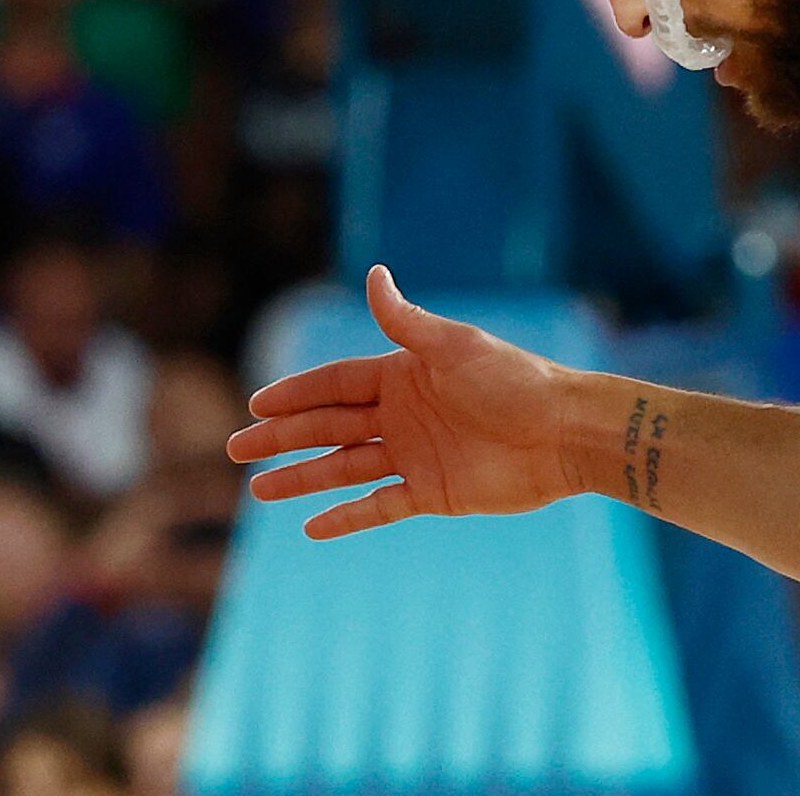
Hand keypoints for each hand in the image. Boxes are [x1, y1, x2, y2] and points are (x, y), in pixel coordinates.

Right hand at [227, 265, 585, 537]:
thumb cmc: (514, 381)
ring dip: (302, 478)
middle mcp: (400, 415)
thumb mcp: (454, 347)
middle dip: (281, 437)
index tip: (255, 405)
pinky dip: (346, 516)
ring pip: (343, 467)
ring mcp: (413, 455)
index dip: (293, 394)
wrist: (564, 434)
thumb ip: (405, 321)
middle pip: (327, 426)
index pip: (333, 385)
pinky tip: (311, 526)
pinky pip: (378, 505)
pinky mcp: (432, 492)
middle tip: (235, 448)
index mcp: (400, 375)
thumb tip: (374, 273)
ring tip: (257, 489)